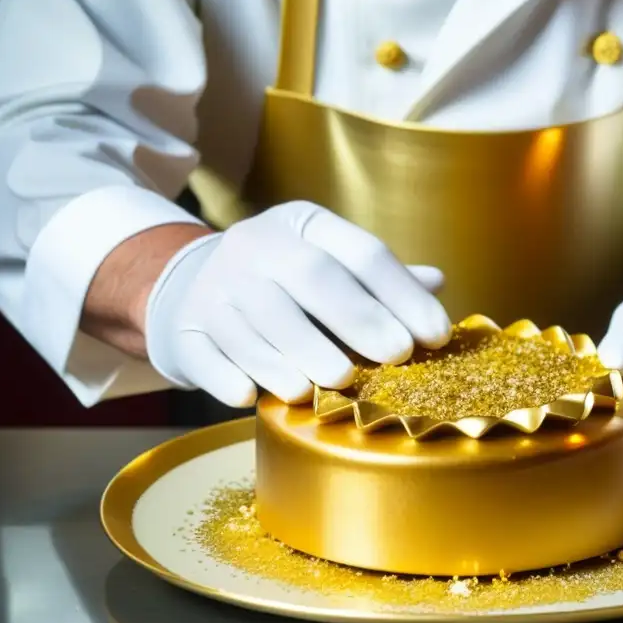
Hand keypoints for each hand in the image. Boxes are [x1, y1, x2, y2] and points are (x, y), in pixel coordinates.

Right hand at [144, 201, 451, 406]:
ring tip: (337, 383)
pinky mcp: (184, 329)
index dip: (403, 294)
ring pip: (261, 320)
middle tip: (396, 356)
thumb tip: (437, 283)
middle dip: (360, 318)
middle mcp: (255, 245)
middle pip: (312, 277)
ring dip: (302, 355)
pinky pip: (209, 355)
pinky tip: (254, 398)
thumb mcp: (329, 264)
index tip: (436, 335)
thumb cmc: (284, 285)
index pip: (361, 251)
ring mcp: (214, 286)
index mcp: (302, 224)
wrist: (189, 291)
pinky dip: (234, 377)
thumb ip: (379, 279)